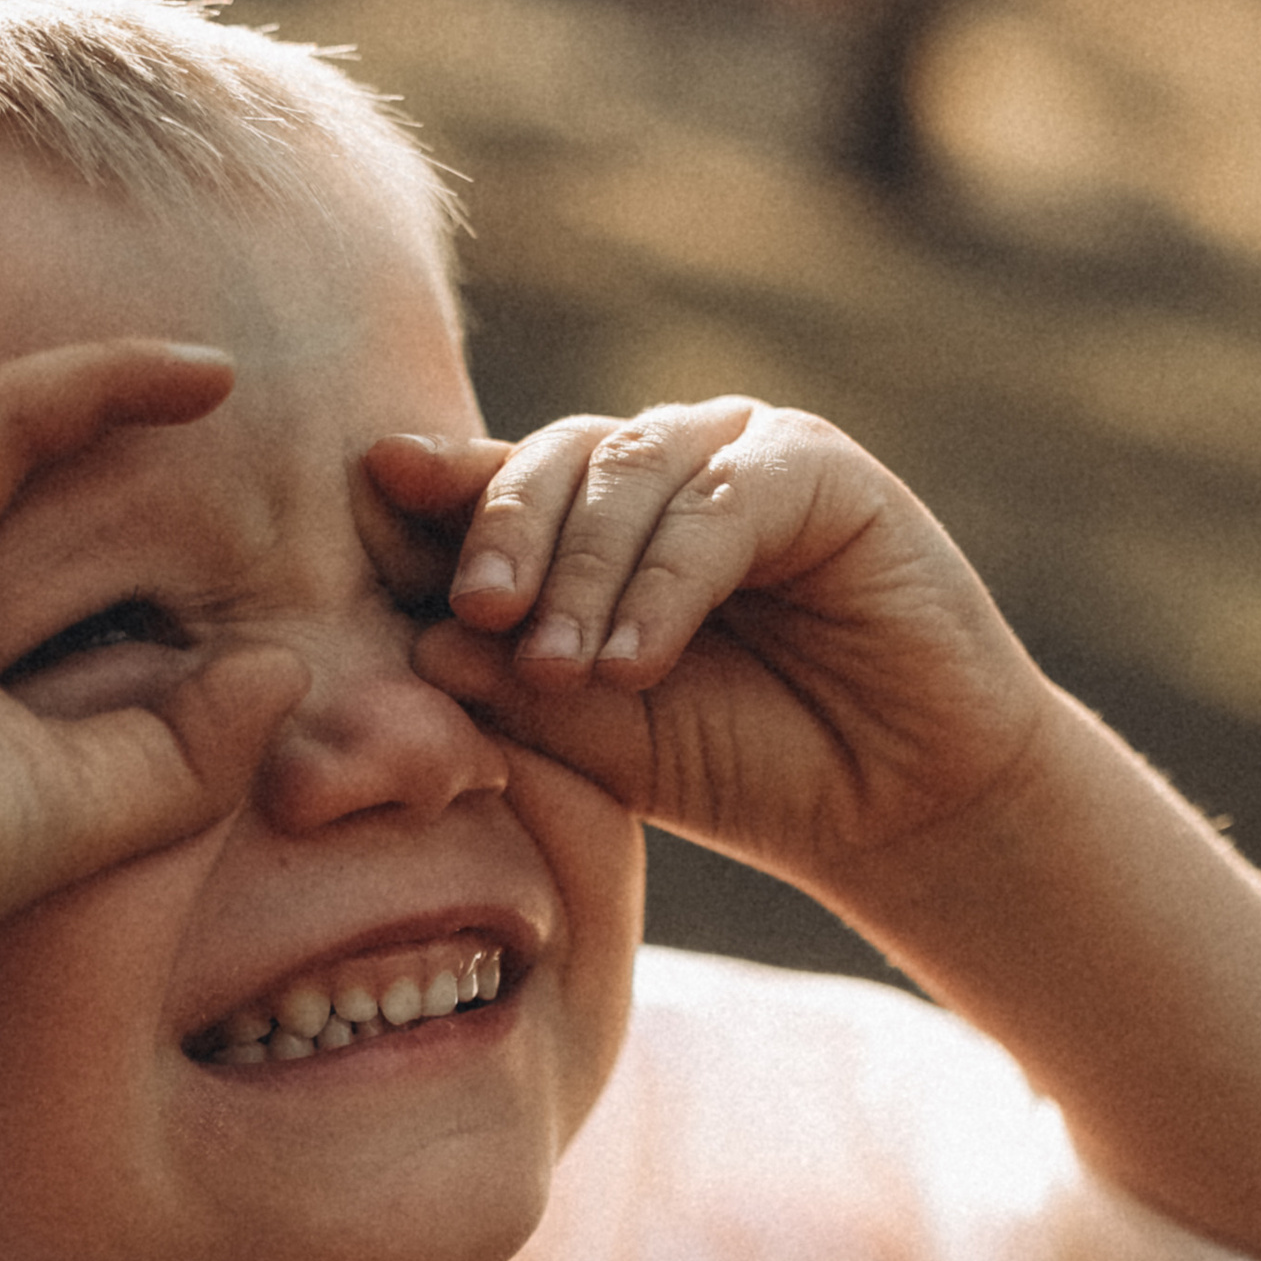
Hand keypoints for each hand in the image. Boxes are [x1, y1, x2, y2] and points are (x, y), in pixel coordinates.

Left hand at [370, 399, 1046, 916]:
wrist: (889, 802)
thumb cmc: (741, 766)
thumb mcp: (601, 737)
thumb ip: (516, 685)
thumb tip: (423, 637)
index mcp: (590, 518)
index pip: (497, 484)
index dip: (437, 488)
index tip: (371, 495)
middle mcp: (659, 469)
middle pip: (554, 458)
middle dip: (504, 531)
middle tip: (474, 614)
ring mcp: (738, 458)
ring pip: (629, 469)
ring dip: (584, 571)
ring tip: (564, 671)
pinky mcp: (818, 471)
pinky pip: (722, 504)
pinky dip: (668, 581)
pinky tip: (636, 661)